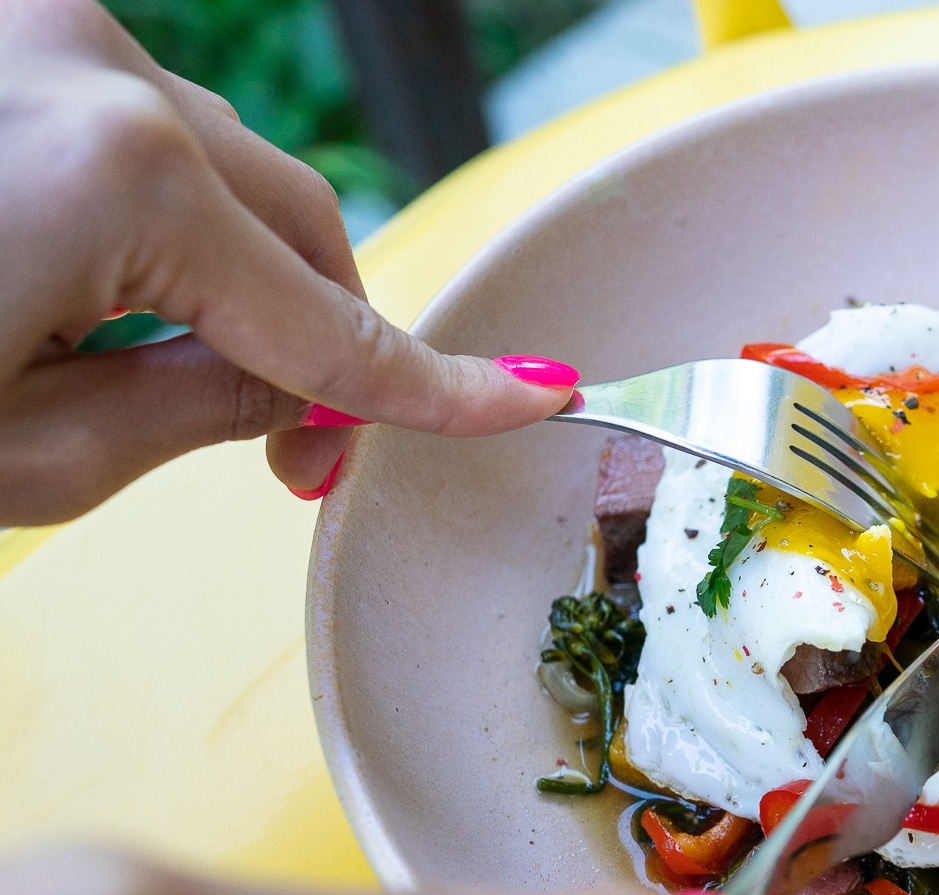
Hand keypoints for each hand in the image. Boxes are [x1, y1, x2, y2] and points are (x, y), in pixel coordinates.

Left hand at [0, 0, 576, 524]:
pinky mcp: (11, 24)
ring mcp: (45, 27)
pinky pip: (140, 122)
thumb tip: (299, 384)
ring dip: (231, 265)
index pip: (329, 323)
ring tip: (152, 358)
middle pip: (301, 224)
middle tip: (295, 449)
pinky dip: (156, 207)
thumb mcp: (25, 450)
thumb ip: (192, 412)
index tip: (530, 397)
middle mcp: (96, 69)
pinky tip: (84, 272)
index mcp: (116, 180)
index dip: (437, 387)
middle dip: (316, 336)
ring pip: (225, 168)